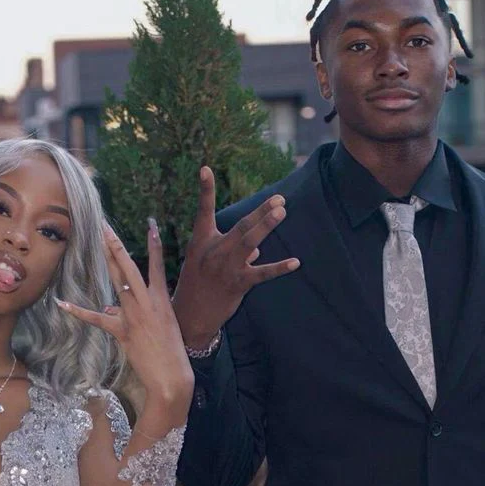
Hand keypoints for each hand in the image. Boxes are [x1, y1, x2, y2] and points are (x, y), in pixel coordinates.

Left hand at [54, 220, 193, 414]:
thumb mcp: (159, 326)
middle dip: (115, 243)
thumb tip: (111, 305)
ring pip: (117, 281)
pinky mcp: (122, 331)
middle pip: (129, 266)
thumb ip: (135, 311)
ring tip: (96, 240)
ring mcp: (134, 314)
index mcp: (161, 298)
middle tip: (104, 225)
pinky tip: (62, 303)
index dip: (153, 243)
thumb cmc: (170, 352)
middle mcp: (148, 301)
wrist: (172, 375)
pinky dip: (78, 311)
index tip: (151, 224)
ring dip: (106, 259)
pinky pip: (96, 318)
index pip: (157, 264)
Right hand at [172, 167, 299, 348]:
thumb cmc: (196, 285)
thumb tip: (258, 247)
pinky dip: (279, 267)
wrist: (189, 316)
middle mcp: (214, 252)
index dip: (205, 190)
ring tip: (282, 211)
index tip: (206, 168)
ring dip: (267, 226)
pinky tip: (295, 262)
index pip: (203, 211)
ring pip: (250, 242)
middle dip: (260, 211)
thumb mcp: (205, 262)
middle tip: (279, 198)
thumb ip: (231, 250)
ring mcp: (226, 268)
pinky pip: (262, 274)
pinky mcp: (238, 285)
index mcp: (201, 242)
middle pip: (240, 226)